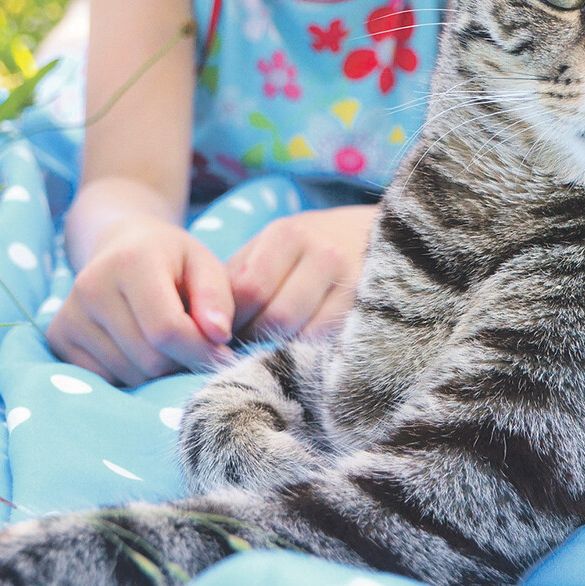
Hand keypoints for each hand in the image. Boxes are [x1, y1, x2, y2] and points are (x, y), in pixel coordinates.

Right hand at [48, 216, 235, 386]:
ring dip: (158, 370)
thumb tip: (218, 335)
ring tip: (164, 340)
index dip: (201, 350)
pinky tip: (137, 346)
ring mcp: (69, 313)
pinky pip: (106, 380)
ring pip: (130, 375)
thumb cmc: (171, 259)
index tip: (222, 354)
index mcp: (132, 261)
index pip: (167, 329)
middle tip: (192, 343)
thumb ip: (218, 298)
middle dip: (181, 360)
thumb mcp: (204, 264)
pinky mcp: (58, 336)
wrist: (119, 245)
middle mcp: (92, 286)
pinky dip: (131, 374)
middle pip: (149, 358)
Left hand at [227, 205, 377, 340]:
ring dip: (280, 347)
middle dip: (255, 338)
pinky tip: (302, 345)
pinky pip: (328, 343)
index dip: (231, 319)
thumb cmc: (309, 248)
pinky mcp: (370, 307)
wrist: (380, 235)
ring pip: (302, 334)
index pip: (247, 290)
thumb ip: (238, 276)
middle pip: (275, 317)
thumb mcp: (273, 246)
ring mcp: (351, 280)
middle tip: (249, 343)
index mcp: (287, 234)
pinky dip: (308, 351)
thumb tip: (204, 321)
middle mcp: (322, 253)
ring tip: (275, 343)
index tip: (226, 330)